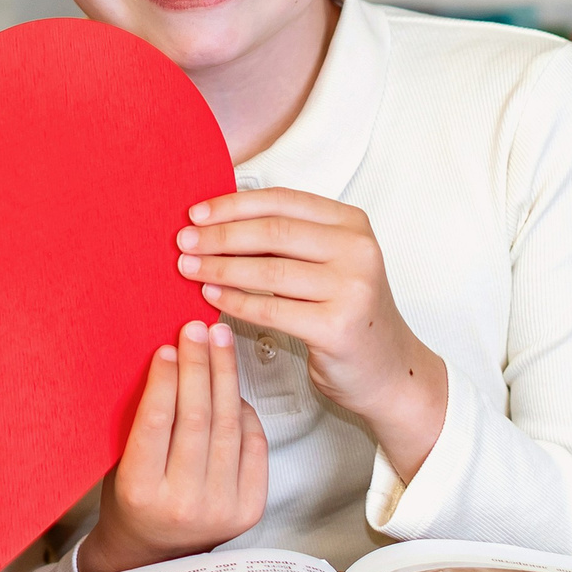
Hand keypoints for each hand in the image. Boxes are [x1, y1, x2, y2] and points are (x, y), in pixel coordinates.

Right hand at [76, 322, 267, 571]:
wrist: (155, 554)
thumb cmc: (132, 501)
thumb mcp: (120, 464)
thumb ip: (142, 423)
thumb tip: (169, 360)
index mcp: (141, 491)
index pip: (156, 422)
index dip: (165, 379)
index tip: (168, 347)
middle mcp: (184, 503)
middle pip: (198, 418)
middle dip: (199, 366)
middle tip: (197, 331)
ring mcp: (222, 508)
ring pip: (228, 426)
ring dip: (225, 377)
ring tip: (219, 342)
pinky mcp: (249, 508)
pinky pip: (252, 444)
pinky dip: (243, 410)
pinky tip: (232, 385)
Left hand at [178, 188, 448, 478]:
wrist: (388, 371)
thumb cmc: (348, 314)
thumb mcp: (329, 263)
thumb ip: (288, 240)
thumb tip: (218, 223)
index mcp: (352, 223)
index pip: (282, 201)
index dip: (234, 205)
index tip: (197, 213)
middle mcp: (358, 250)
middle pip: (272, 232)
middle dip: (220, 235)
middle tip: (184, 242)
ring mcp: (352, 288)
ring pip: (268, 270)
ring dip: (220, 268)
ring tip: (189, 269)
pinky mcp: (337, 326)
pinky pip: (271, 309)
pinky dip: (235, 302)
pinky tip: (211, 297)